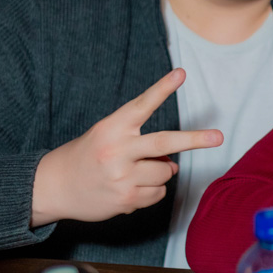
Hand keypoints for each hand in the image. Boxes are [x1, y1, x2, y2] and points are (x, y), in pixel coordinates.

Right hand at [31, 68, 222, 226]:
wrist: (54, 187)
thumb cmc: (88, 155)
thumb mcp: (107, 136)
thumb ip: (140, 142)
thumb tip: (173, 163)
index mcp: (112, 128)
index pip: (141, 105)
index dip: (162, 88)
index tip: (181, 73)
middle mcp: (117, 151)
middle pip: (164, 143)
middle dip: (194, 140)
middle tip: (218, 137)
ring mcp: (122, 177)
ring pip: (165, 171)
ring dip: (160, 172)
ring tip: (133, 172)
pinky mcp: (126, 199)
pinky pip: (158, 193)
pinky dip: (152, 190)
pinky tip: (129, 187)